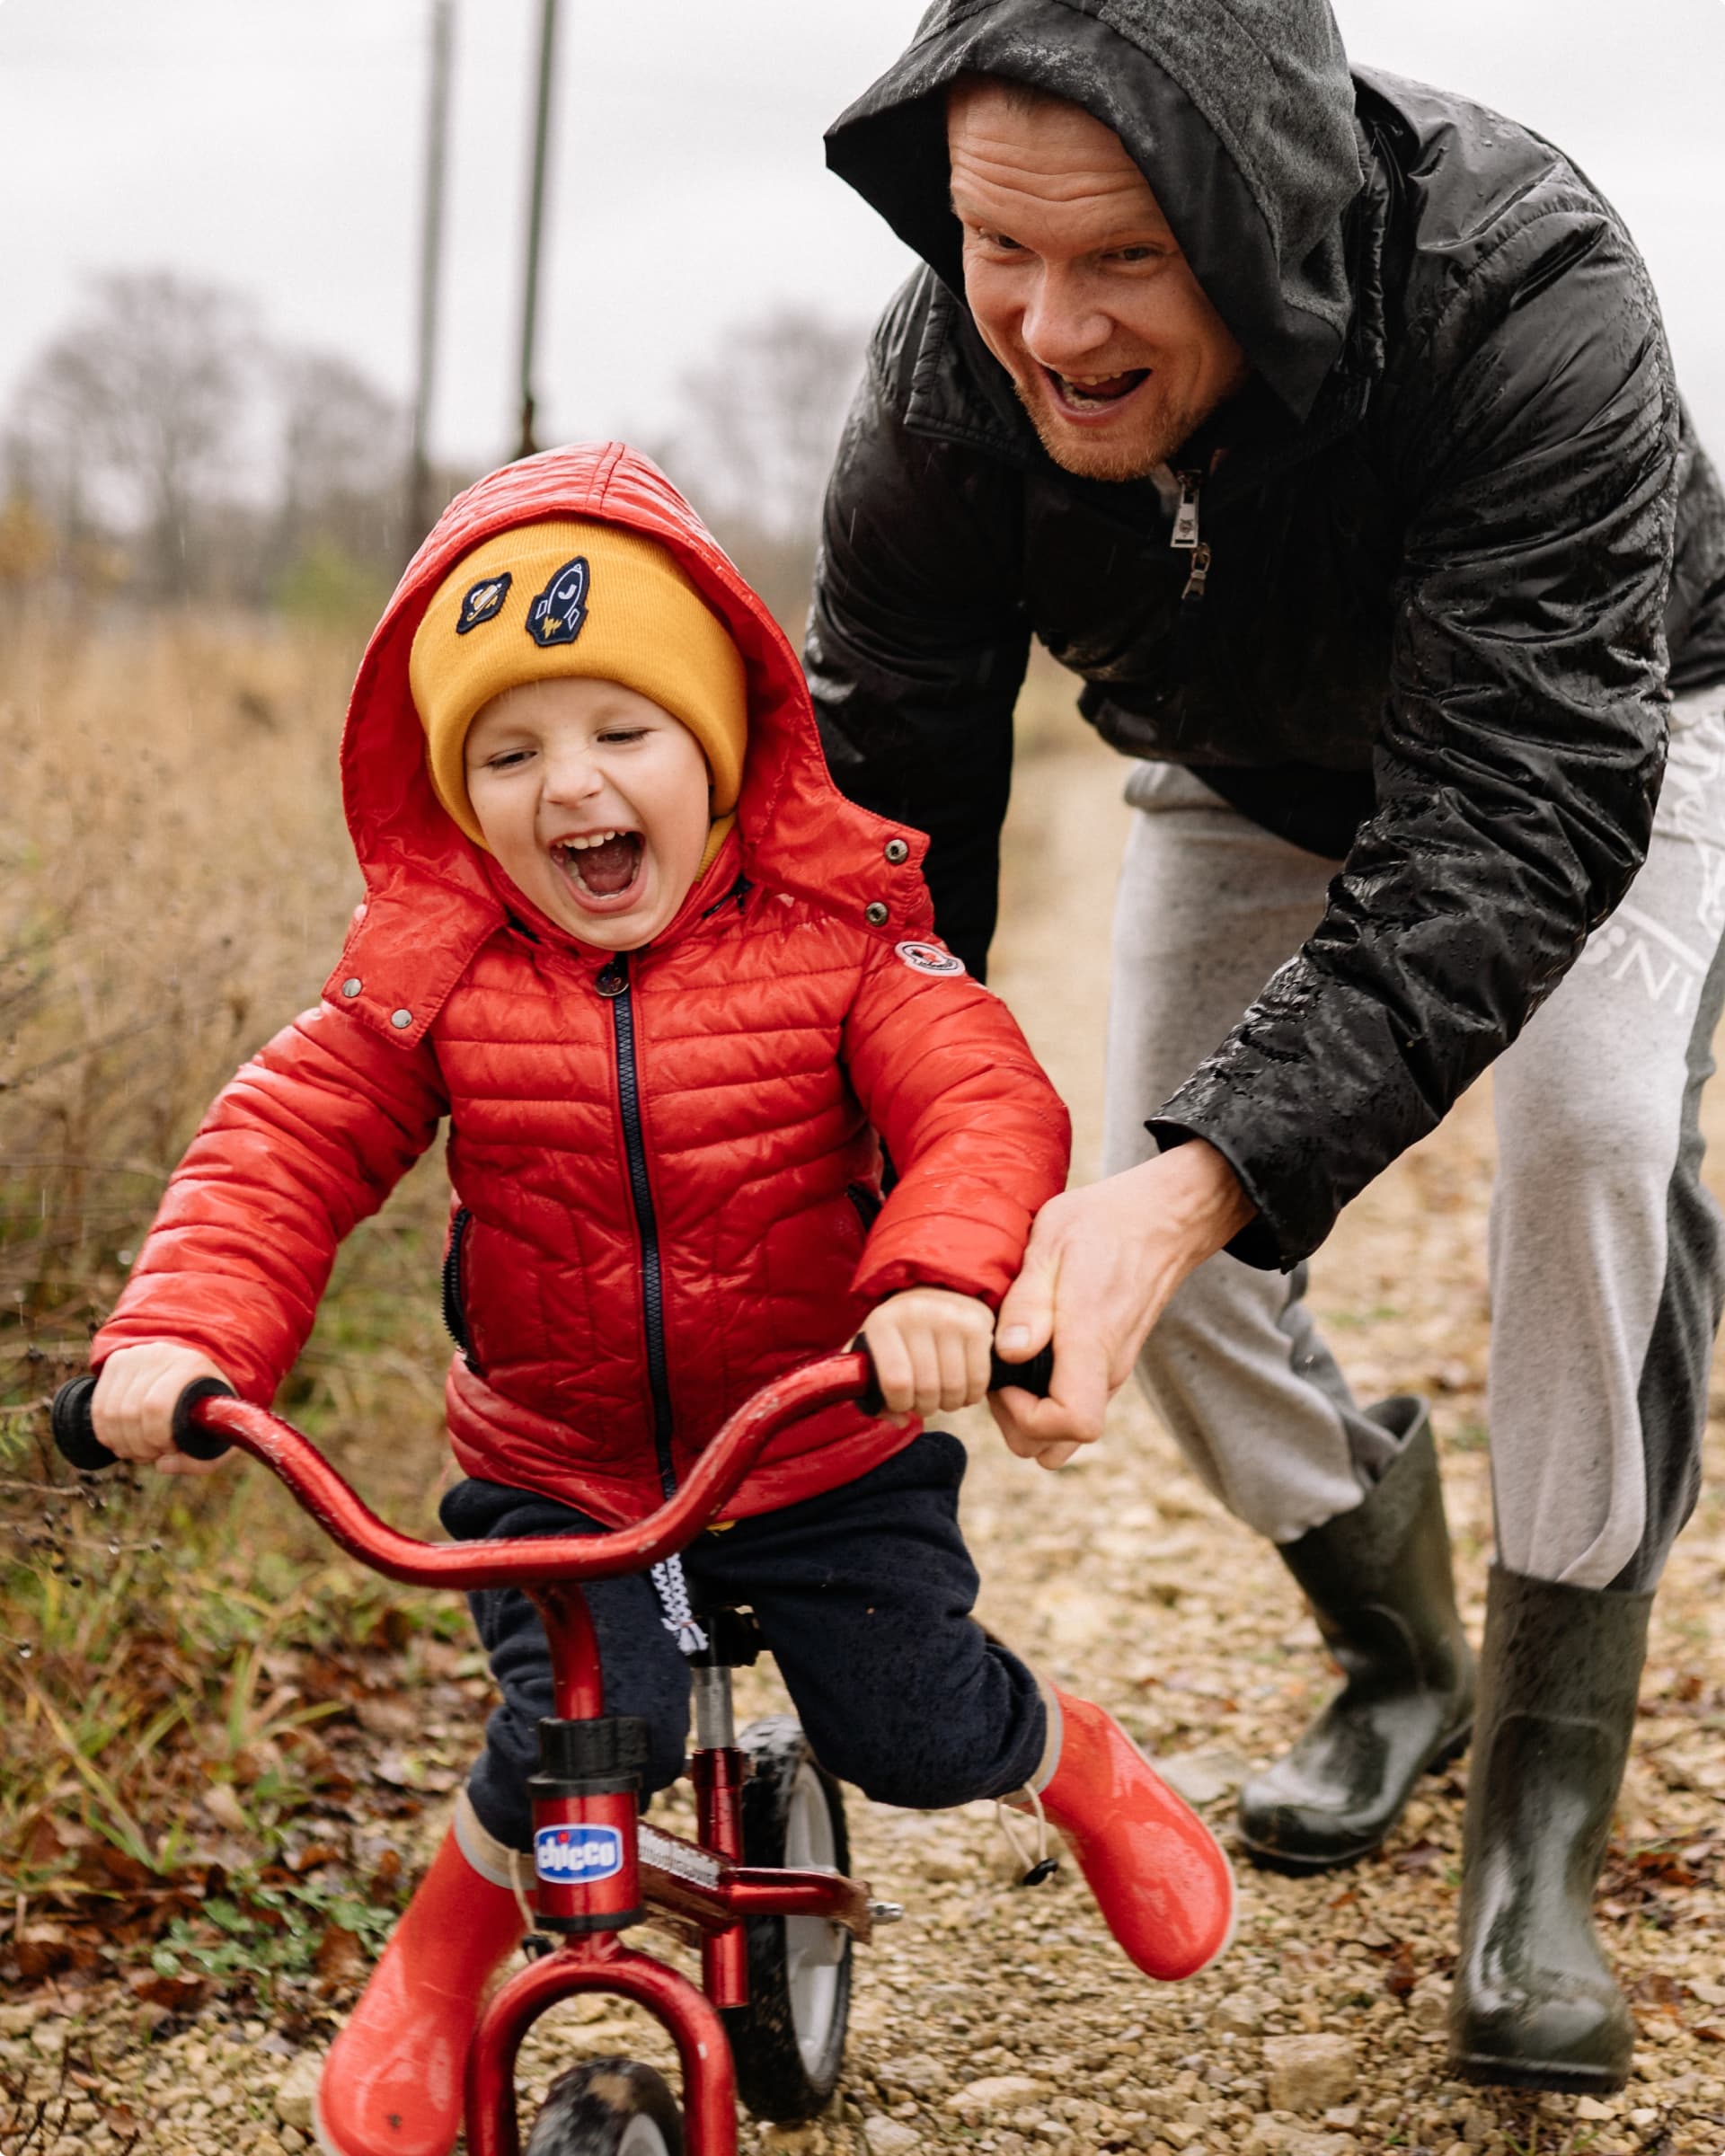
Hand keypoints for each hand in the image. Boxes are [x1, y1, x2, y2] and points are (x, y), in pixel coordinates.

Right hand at [92, 1342, 234, 1475]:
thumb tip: (162, 1465)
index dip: (156, 1437)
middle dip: (138, 1445)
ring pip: (109, 1412)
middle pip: (129, 1411)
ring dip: (121, 1442)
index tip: (169, 1448)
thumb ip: (201, 1462)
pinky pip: (98, 1407)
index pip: (156, 1406)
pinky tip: (124, 1440)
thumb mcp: (219, 1436)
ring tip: (140, 1449)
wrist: (197, 1371)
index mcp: (191, 1365)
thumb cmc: (209, 1408)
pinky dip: (106, 1432)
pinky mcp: (116, 1362)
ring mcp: (134, 1355)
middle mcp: (160, 1355)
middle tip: (153, 1453)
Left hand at [862, 1287, 995, 1417]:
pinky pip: (978, 1379)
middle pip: (926, 1388)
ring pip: (954, 1387)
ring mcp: (949, 1316)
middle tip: (924, 1402)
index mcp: (883, 1323)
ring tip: (943, 1397)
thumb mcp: (873, 1354)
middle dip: (925, 1406)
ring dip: (949, 1404)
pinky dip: (972, 1395)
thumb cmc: (899, 1335)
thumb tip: (900, 1419)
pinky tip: (963, 1390)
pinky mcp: (976, 1323)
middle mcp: (915, 1313)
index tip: (902, 1402)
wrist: (932, 1293)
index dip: (900, 1404)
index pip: (895, 1382)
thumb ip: (871, 1392)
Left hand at [989, 1141, 1254, 1470]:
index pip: (1075, 1422)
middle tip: (997, 1372)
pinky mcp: (1111, 1364)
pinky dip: (1047, 1398)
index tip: (1005, 1379)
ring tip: (1010, 1364)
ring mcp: (1113, 1369)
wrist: (1161, 1218)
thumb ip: (1029, 1301)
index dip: (1028, 1417)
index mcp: (1092, 1340)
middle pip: (1061, 1444)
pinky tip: (1030, 1355)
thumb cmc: (1103, 1223)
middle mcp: (1109, 1367)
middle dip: (1017, 1423)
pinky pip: (1078, 1404)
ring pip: (1068, 1432)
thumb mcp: (1051, 1243)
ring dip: (1031, 1415)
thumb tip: (1009, 1353)